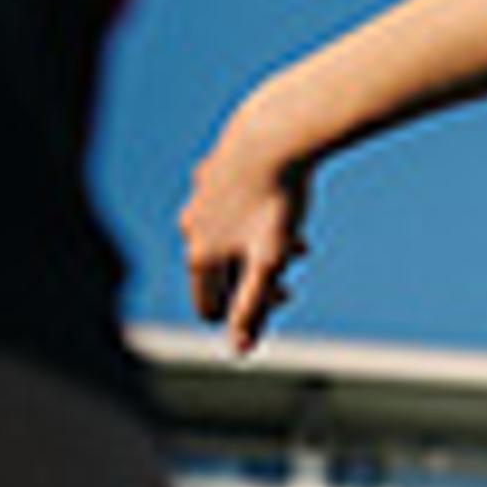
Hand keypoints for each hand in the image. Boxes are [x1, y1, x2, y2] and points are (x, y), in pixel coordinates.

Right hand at [181, 105, 312, 355]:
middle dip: (256, 278)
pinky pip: (232, 207)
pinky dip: (255, 217)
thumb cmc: (276, 203)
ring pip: (228, 238)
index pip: (209, 306)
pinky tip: (283, 208)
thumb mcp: (269, 264)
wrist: (274, 136)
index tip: (280, 296)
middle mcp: (190, 227)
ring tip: (296, 241)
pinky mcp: (212, 171)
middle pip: (221, 272)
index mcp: (199, 254)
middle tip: (291, 267)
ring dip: (260, 248)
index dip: (243, 314)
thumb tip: (239, 350)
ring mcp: (198, 198)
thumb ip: (252, 307)